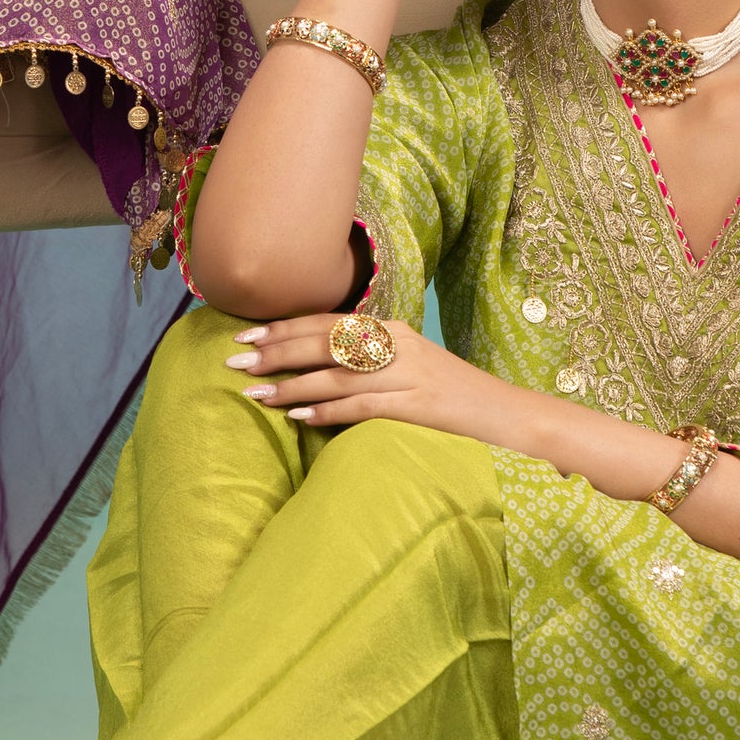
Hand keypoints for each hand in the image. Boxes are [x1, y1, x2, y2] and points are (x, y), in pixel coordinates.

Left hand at [222, 313, 537, 449]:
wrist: (505, 412)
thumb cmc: (449, 393)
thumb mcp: (408, 364)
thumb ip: (367, 360)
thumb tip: (315, 367)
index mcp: (391, 329)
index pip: (327, 321)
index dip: (283, 327)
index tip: (246, 334)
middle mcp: (397, 343)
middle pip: (324, 342)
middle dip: (275, 351)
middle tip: (234, 361)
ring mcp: (408, 373)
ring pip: (336, 375)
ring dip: (291, 384)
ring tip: (254, 394)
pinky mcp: (417, 404)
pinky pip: (363, 406)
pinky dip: (328, 411)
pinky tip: (299, 418)